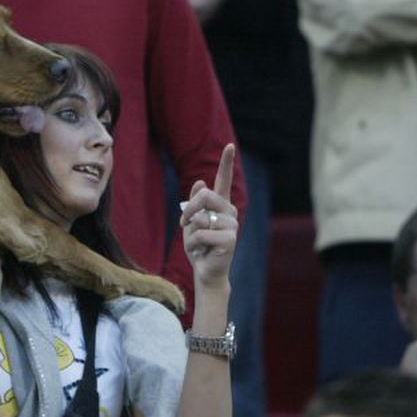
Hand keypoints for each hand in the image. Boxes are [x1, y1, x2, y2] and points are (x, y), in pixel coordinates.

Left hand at [181, 144, 237, 287]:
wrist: (205, 271)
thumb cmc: (199, 247)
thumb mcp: (192, 223)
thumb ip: (195, 204)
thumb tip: (200, 181)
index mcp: (220, 205)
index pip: (223, 180)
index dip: (226, 163)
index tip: (229, 146)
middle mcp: (229, 212)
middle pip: (205, 195)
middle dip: (189, 209)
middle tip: (184, 223)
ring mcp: (232, 225)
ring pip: (201, 218)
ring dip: (190, 232)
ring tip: (198, 244)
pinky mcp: (230, 239)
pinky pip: (201, 234)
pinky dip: (193, 244)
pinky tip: (201, 251)